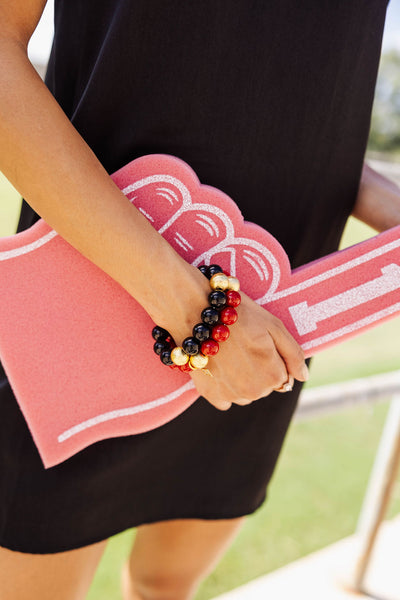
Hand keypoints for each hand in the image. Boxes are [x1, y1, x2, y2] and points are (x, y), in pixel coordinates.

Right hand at [188, 290, 308, 410]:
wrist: (199, 313)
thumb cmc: (239, 315)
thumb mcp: (275, 326)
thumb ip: (294, 354)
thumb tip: (304, 377)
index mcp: (273, 376)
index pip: (284, 377)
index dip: (274, 358)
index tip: (260, 343)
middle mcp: (254, 392)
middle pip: (265, 386)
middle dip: (259, 369)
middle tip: (244, 346)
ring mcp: (231, 395)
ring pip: (246, 394)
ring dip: (243, 379)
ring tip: (231, 354)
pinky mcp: (211, 395)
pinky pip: (226, 400)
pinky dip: (225, 387)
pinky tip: (220, 367)